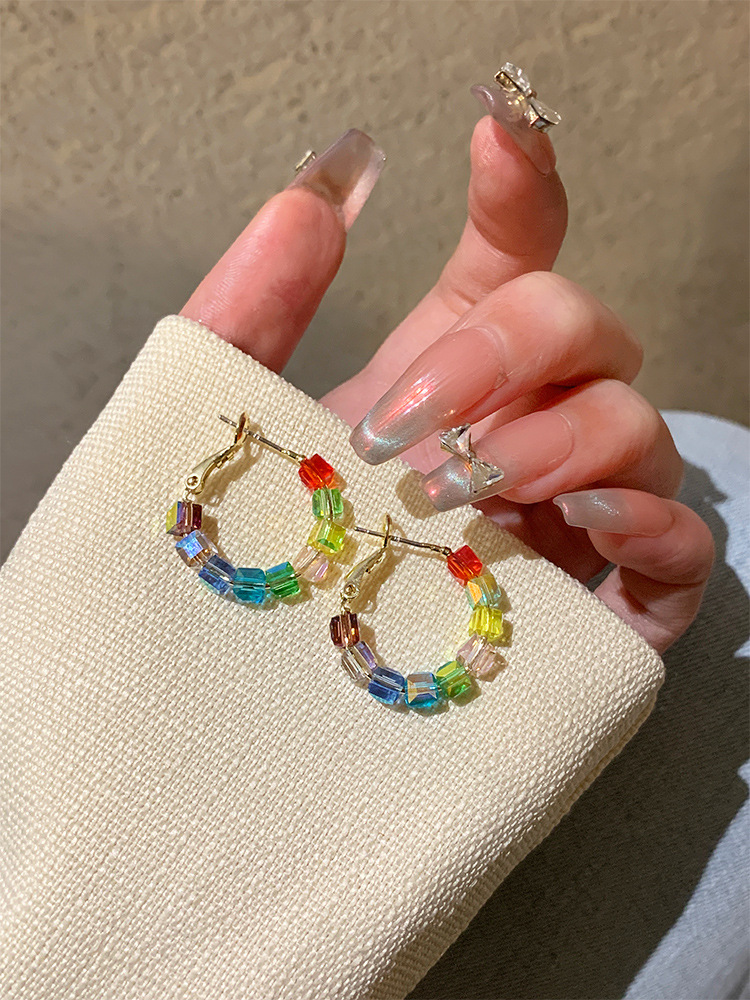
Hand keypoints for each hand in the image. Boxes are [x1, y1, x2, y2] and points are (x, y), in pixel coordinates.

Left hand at [181, 115, 712, 654]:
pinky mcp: (615, 601)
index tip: (494, 130)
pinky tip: (571, 525)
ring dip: (554, 439)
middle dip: (504, 350)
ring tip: (462, 488)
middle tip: (407, 421)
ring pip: (635, 423)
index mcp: (449, 373)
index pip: (515, 255)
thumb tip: (312, 194)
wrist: (277, 701)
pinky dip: (645, 523)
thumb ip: (255, 309)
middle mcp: (526, 425)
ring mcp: (580, 510)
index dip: (521, 185)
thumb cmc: (271, 557)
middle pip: (581, 325)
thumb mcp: (239, 428)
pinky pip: (684, 545)